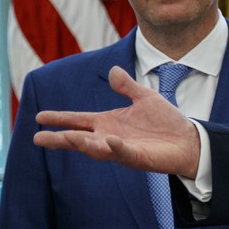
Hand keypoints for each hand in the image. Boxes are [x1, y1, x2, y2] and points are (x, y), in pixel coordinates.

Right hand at [33, 66, 201, 177]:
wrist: (189, 140)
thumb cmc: (167, 122)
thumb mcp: (144, 98)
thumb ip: (127, 87)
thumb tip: (113, 70)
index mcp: (108, 122)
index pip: (78, 120)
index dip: (59, 119)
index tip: (38, 117)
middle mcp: (110, 137)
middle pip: (78, 138)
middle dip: (59, 139)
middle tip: (38, 139)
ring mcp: (122, 149)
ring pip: (95, 149)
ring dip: (81, 144)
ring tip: (65, 138)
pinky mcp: (137, 158)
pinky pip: (123, 153)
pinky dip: (115, 148)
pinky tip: (107, 141)